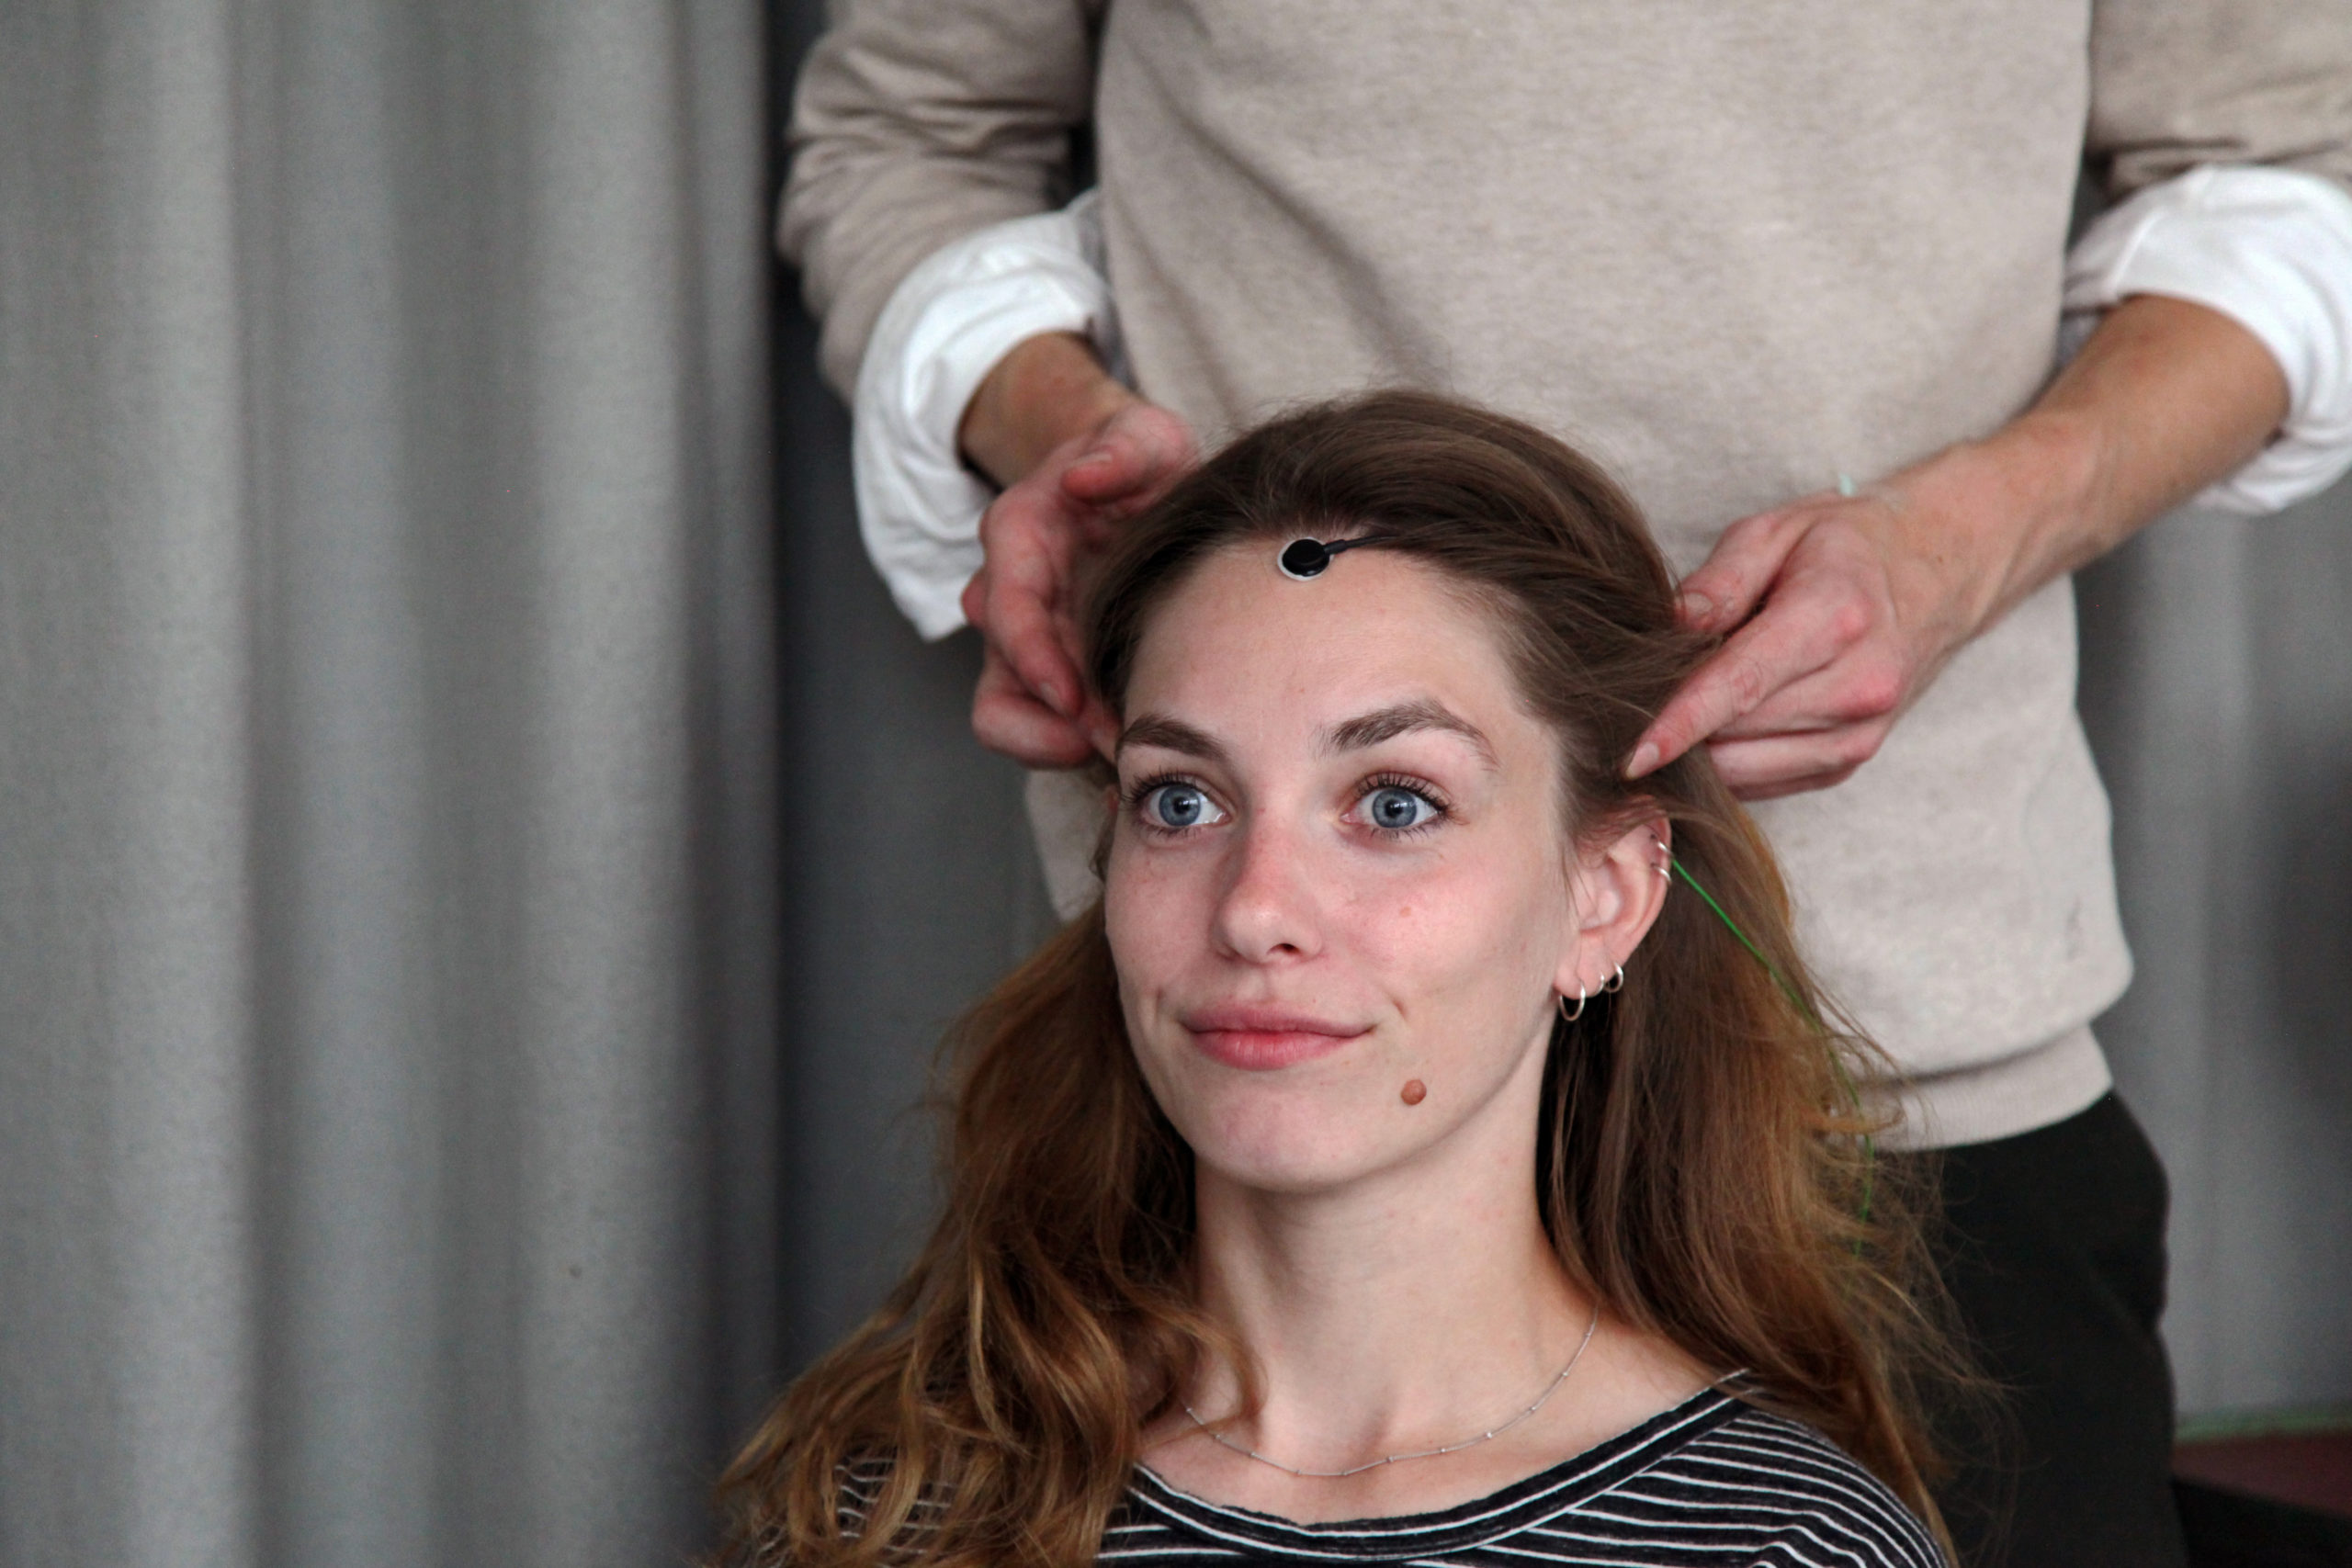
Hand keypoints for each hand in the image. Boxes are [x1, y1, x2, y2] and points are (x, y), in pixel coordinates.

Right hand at [961, 400, 1196, 765]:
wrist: (1138, 483)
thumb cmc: (1140, 461)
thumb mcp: (1143, 436)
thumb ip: (1121, 448)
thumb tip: (1084, 477)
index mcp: (1019, 533)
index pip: (1007, 605)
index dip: (1032, 657)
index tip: (1072, 699)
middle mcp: (1009, 591)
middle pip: (999, 678)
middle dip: (1048, 723)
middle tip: (1114, 745)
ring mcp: (1027, 636)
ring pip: (1005, 712)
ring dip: (1056, 744)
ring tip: (1121, 752)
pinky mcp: (1052, 667)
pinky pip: (1042, 723)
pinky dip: (1074, 744)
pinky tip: (1124, 744)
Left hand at [1627, 468, 2003, 800]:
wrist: (1939, 574)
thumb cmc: (1844, 547)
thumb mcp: (1776, 531)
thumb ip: (1718, 581)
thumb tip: (1667, 629)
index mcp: (1835, 618)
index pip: (1739, 687)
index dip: (1678, 724)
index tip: (1630, 755)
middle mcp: (1857, 687)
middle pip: (1734, 734)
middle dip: (1679, 723)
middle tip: (1648, 686)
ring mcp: (1860, 734)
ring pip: (1746, 769)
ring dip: (1703, 748)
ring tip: (1693, 698)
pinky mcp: (1850, 763)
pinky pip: (1764, 782)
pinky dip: (1731, 760)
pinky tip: (1726, 721)